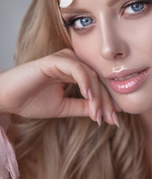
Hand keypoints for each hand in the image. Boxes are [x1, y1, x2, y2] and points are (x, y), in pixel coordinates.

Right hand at [0, 49, 120, 125]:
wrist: (6, 98)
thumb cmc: (32, 101)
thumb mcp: (64, 107)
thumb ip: (83, 107)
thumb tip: (103, 112)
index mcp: (75, 72)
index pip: (97, 86)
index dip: (107, 102)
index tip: (114, 119)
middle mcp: (72, 63)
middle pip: (98, 80)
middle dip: (106, 101)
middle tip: (112, 119)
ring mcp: (65, 59)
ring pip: (90, 75)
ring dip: (97, 96)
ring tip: (99, 115)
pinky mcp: (55, 60)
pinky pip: (77, 70)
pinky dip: (85, 83)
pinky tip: (89, 97)